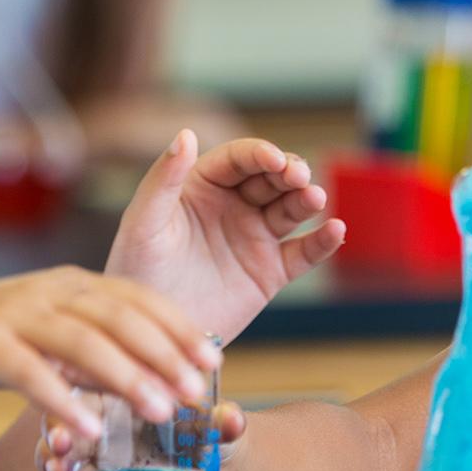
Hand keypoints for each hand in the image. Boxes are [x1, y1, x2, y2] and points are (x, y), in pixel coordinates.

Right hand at [0, 266, 221, 437]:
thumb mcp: (44, 334)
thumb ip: (90, 347)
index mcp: (70, 283)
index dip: (179, 327)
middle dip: (165, 352)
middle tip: (199, 389)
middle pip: (119, 316)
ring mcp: (13, 312)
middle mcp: (48, 289)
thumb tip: (148, 374)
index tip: (214, 359)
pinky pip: (27, 370)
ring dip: (125, 375)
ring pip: (81, 340)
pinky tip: (84, 428)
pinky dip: (59, 398)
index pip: (138, 298)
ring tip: (160, 409)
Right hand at [36, 401, 248, 470]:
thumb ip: (223, 422)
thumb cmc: (212, 431)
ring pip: (61, 447)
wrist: (218, 466)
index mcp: (130, 386)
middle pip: (68, 414)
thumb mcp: (218, 425)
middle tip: (60, 451)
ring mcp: (96, 444)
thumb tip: (232, 420)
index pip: (95, 380)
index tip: (78, 412)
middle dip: (57, 432)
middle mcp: (105, 412)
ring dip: (52, 460)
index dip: (82, 393)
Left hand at [106, 130, 345, 341]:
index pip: (239, 159)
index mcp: (202, 186)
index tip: (274, 159)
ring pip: (291, 210)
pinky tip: (335, 231)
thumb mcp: (144, 223)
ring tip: (315, 199)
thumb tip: (186, 134)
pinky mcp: (270, 273)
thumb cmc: (136, 272)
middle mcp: (233, 206)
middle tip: (298, 178)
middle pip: (272, 179)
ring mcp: (255, 238)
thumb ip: (163, 179)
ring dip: (308, 200)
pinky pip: (303, 253)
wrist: (151, 337)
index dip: (260, 154)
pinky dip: (323, 241)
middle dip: (289, 172)